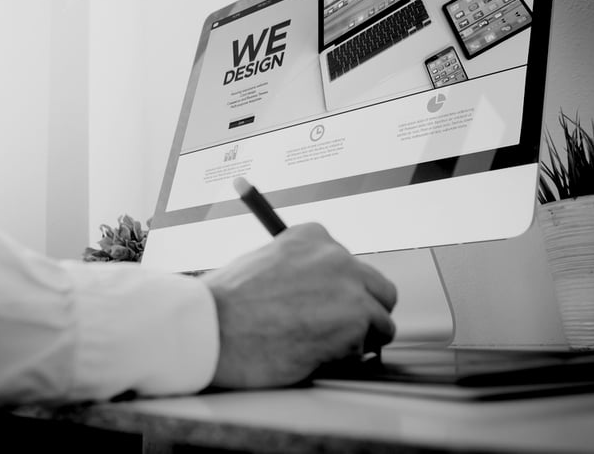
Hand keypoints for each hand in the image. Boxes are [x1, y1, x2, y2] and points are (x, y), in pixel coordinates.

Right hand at [201, 223, 396, 388]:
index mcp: (313, 236)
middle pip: (377, 288)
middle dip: (362, 312)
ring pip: (381, 319)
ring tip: (321, 347)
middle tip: (337, 333)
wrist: (211, 327)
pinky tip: (316, 355)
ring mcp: (349, 287)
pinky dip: (348, 357)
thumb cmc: (227, 305)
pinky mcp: (354, 320)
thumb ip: (300, 272)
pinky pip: (367, 346)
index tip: (324, 308)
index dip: (339, 292)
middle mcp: (337, 255)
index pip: (349, 265)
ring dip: (358, 338)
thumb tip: (323, 296)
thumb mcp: (264, 264)